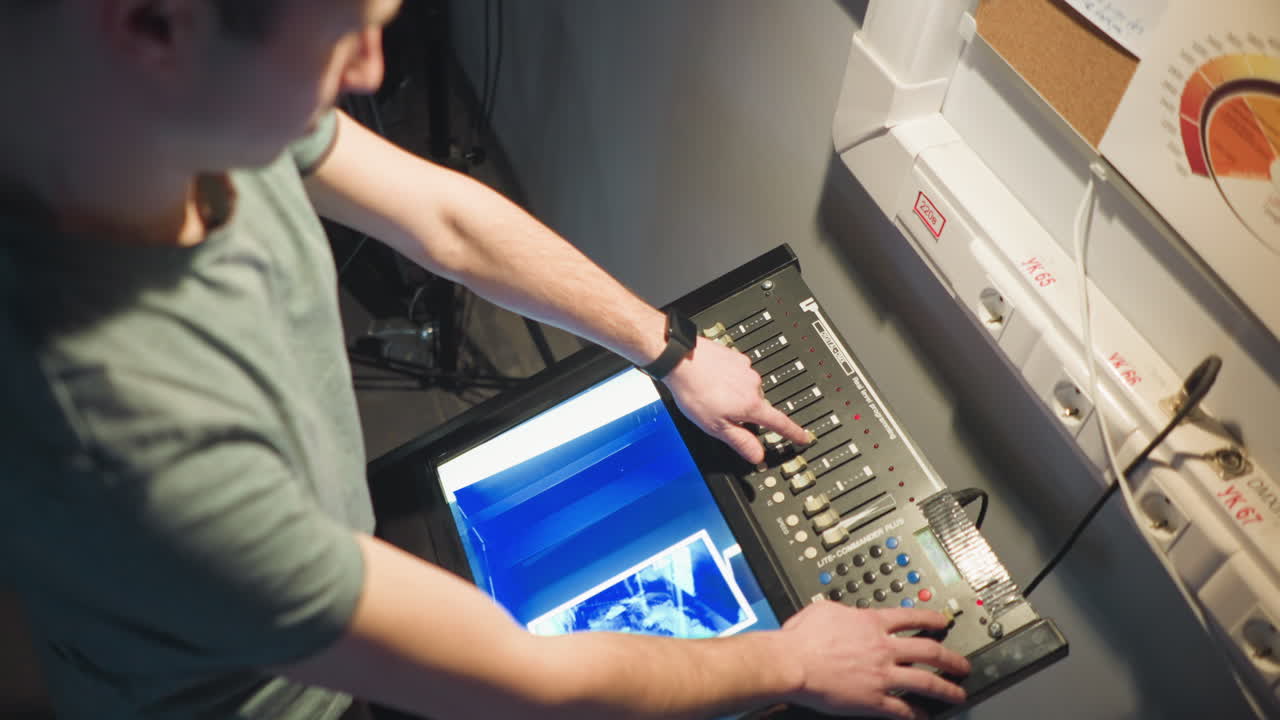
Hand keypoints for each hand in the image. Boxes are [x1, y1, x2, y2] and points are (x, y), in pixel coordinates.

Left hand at [663, 338, 809, 462]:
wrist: (681, 359)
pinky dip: (727, 380)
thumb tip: (757, 456)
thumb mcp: (716, 427)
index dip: (793, 433)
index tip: (804, 438)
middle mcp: (753, 385)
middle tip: (720, 413)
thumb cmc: (695, 391)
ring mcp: (745, 369)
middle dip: (743, 412)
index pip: (779, 423)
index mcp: (751, 405)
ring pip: (746, 390)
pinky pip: (737, 374)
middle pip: (757, 406)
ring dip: (733, 395)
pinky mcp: (736, 357)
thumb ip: (740, 441)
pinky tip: (711, 381)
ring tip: (710, 395)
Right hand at [780, 603, 970, 719]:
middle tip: (962, 664)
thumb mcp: (825, 609)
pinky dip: (916, 714)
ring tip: (958, 693)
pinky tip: (924, 716)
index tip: (943, 623)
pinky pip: (902, 708)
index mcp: (872, 623)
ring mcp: (881, 675)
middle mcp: (883, 648)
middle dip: (951, 659)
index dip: (932, 620)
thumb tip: (847, 611)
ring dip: (946, 688)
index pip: (912, 618)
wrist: (792, 662)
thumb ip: (845, 611)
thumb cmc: (802, 637)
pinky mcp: (873, 700)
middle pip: (929, 651)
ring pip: (925, 681)